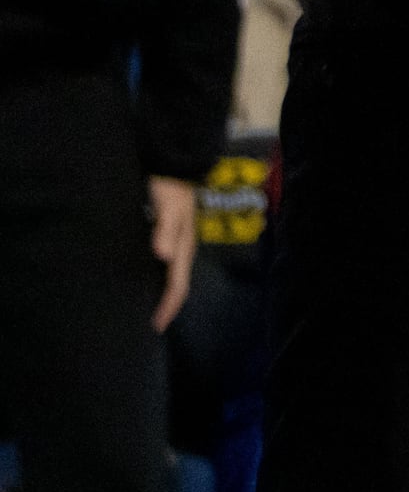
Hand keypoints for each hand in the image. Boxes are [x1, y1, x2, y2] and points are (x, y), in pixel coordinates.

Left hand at [146, 178, 197, 332]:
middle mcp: (180, 249)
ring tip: (143, 305)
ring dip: (158, 292)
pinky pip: (161, 264)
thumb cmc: (170, 188)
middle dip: (164, 305)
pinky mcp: (164, 235)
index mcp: (183, 247)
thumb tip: (163, 257)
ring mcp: (173, 242)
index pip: (178, 285)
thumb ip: (166, 230)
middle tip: (148, 323)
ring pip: (168, 275)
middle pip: (175, 284)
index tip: (155, 326)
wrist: (174, 164)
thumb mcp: (169, 207)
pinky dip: (153, 277)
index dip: (168, 307)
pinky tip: (141, 277)